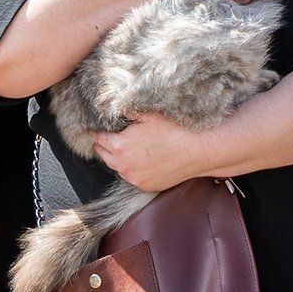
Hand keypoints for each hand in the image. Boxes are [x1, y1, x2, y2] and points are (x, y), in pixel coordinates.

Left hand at [91, 112, 212, 191]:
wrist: (198, 150)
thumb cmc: (174, 129)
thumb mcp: (147, 114)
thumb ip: (126, 111)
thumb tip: (111, 106)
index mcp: (120, 146)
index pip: (98, 138)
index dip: (96, 131)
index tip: (95, 127)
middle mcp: (124, 165)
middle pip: (103, 154)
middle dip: (103, 144)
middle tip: (106, 135)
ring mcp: (134, 178)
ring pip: (116, 167)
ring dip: (116, 157)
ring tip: (123, 146)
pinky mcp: (146, 185)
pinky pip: (131, 176)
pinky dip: (131, 168)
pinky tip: (138, 158)